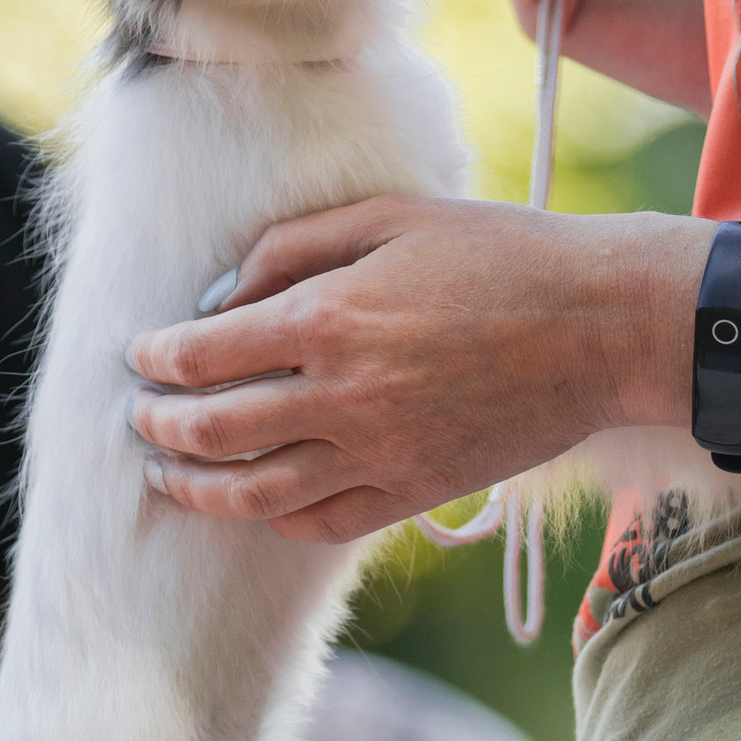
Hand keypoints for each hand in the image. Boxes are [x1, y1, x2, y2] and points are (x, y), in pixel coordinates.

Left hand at [126, 195, 687, 542]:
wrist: (602, 327)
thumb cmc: (501, 255)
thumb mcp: (389, 219)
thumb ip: (292, 249)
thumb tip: (217, 299)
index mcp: (329, 318)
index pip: (203, 354)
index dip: (155, 357)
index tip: (139, 353)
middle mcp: (342, 395)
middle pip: (212, 430)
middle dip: (158, 426)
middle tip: (138, 417)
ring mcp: (378, 453)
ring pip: (254, 493)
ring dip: (195, 488)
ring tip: (167, 476)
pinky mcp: (415, 492)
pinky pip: (321, 522)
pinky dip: (274, 516)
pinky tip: (257, 501)